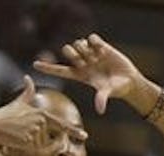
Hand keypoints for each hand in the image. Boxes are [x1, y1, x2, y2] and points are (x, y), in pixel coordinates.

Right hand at [0, 76, 84, 150]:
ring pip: (38, 145)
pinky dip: (24, 147)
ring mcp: (35, 131)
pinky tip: (15, 140)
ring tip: (17, 135)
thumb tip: (27, 77)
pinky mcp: (28, 140)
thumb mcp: (18, 102)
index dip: (74, 131)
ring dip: (29, 143)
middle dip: (36, 140)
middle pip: (47, 138)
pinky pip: (31, 149)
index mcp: (42, 113)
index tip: (85, 136)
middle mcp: (41, 122)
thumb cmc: (4, 114)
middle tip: (21, 133)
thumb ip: (27, 91)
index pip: (61, 124)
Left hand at [33, 33, 148, 114]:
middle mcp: (82, 63)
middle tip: (86, 61)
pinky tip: (102, 48)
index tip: (34, 64)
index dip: (47, 67)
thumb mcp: (108, 92)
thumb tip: (101, 111)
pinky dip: (95, 41)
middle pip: (68, 52)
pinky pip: (92, 38)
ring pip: (78, 43)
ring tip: (97, 57)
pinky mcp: (101, 46)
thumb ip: (102, 99)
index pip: (59, 70)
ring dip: (86, 48)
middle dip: (73, 53)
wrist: (129, 80)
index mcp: (79, 75)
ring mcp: (91, 54)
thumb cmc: (116, 89)